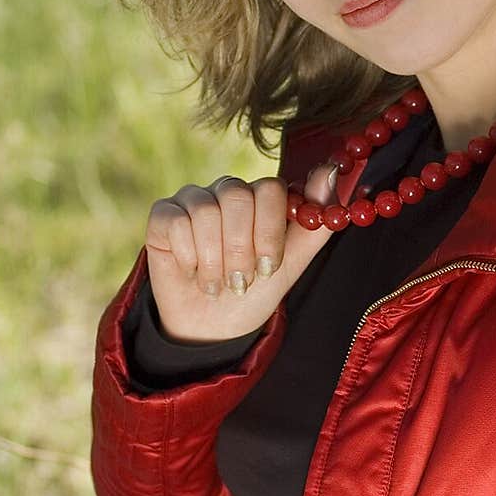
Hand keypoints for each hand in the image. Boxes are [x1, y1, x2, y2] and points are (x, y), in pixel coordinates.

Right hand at [144, 162, 339, 343]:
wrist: (213, 326)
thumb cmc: (255, 290)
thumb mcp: (292, 262)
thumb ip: (315, 220)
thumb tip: (331, 170)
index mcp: (261, 197)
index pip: (270, 189)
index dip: (270, 231)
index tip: (269, 266)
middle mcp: (228, 191)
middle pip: (238, 197)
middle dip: (242, 249)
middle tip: (241, 279)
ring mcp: (194, 199)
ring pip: (206, 212)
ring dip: (214, 261)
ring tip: (218, 282)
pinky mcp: (163, 214)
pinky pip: (176, 222)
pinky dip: (188, 257)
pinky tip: (192, 271)